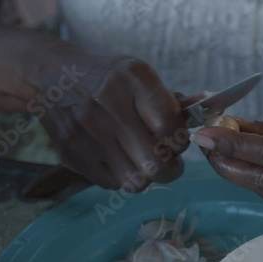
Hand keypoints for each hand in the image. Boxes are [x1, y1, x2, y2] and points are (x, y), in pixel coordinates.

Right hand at [27, 44, 189, 191]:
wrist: (54, 79)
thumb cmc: (107, 78)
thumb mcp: (140, 76)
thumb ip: (171, 100)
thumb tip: (207, 108)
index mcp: (131, 80)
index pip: (170, 126)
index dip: (180, 140)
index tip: (177, 140)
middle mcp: (107, 106)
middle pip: (155, 163)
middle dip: (171, 168)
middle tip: (169, 162)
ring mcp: (86, 134)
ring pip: (136, 181)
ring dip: (147, 176)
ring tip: (144, 162)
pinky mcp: (71, 154)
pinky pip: (112, 184)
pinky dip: (122, 176)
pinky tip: (119, 159)